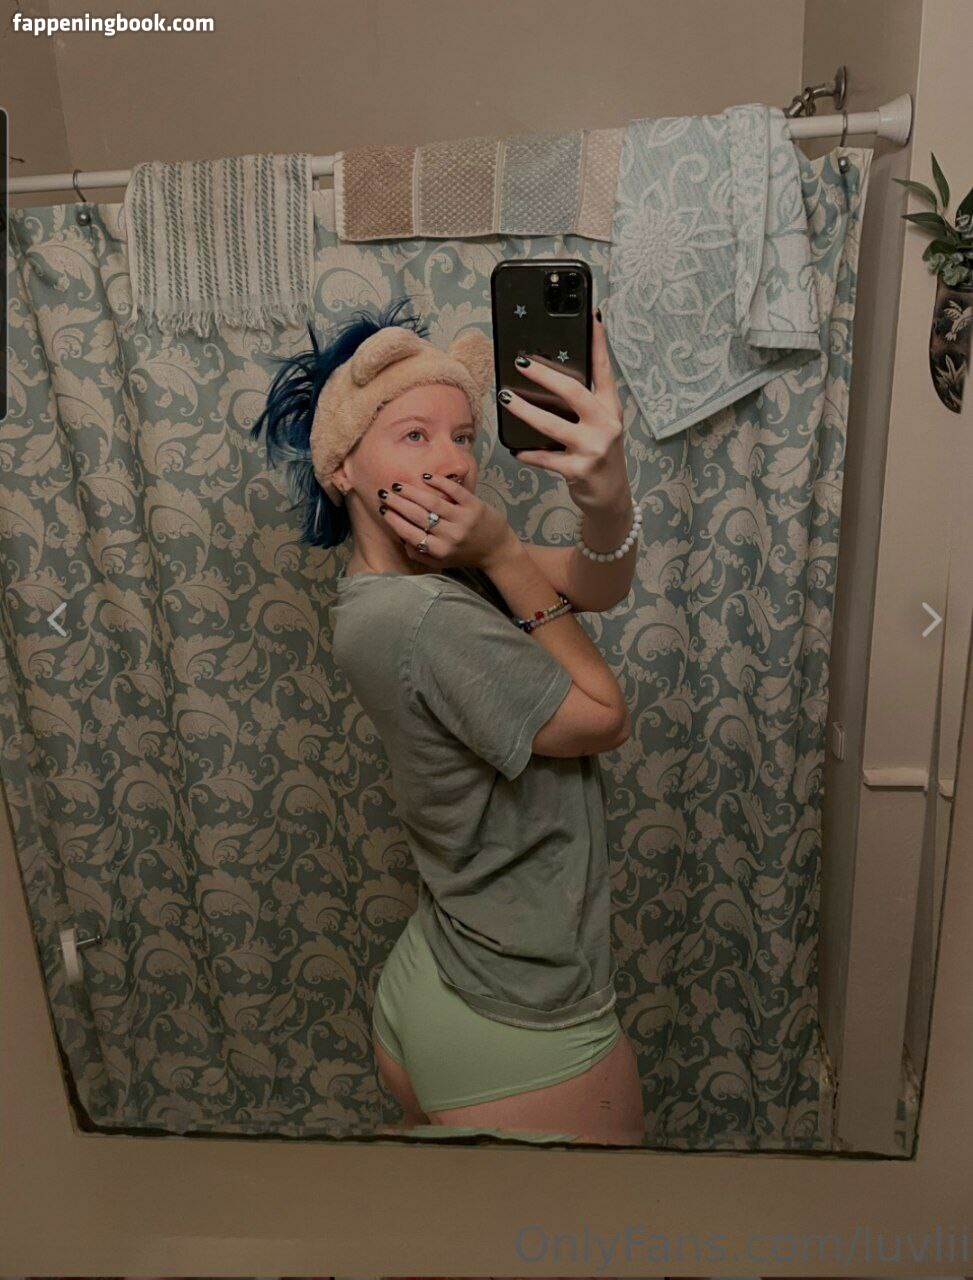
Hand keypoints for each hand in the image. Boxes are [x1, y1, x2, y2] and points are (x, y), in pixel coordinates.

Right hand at [379, 474, 516, 569]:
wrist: (497, 550)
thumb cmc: (465, 554)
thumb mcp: (442, 561)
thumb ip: (420, 554)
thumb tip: (401, 538)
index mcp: (440, 551)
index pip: (410, 534)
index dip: (394, 520)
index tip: (383, 509)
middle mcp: (450, 536)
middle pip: (418, 516)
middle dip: (397, 503)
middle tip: (384, 493)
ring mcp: (463, 520)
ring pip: (432, 502)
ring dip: (412, 492)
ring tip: (398, 485)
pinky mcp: (475, 506)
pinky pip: (454, 491)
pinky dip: (438, 482)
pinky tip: (425, 477)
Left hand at [500, 307, 629, 512]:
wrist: (612, 496)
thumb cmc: (600, 455)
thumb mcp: (601, 426)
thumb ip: (585, 404)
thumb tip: (551, 379)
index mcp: (611, 408)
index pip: (604, 370)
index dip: (598, 343)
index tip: (592, 316)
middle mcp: (606, 424)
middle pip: (573, 392)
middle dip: (545, 375)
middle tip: (521, 362)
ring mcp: (593, 448)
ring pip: (552, 424)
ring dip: (525, 410)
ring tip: (506, 398)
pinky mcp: (579, 470)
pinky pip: (545, 458)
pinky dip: (528, 453)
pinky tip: (515, 449)